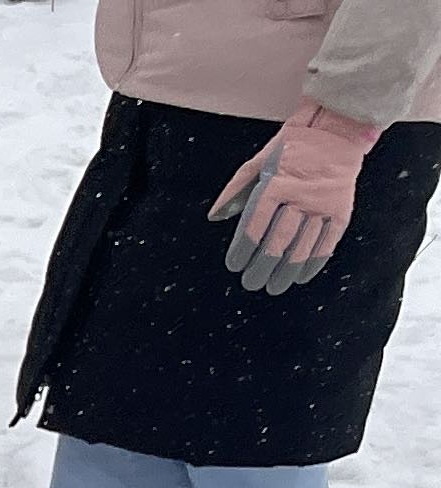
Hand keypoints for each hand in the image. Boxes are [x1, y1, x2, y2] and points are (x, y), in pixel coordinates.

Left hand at [212, 102, 379, 295]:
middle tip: (251, 282)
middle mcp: (301, 196)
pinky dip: (314, 262)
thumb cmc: (295, 146)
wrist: (339, 131)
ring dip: (286, 271)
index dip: (243, 249)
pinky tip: (301, 276)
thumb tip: (215, 216)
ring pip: (303, 246)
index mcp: (277, 184)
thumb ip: (237, 188)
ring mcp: (323, 204)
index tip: (234, 265)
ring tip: (274, 286)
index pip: (255, 225)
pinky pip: (328, 241)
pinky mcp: (341, 209)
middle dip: (262, 266)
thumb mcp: (261, 159)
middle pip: (278, 241)